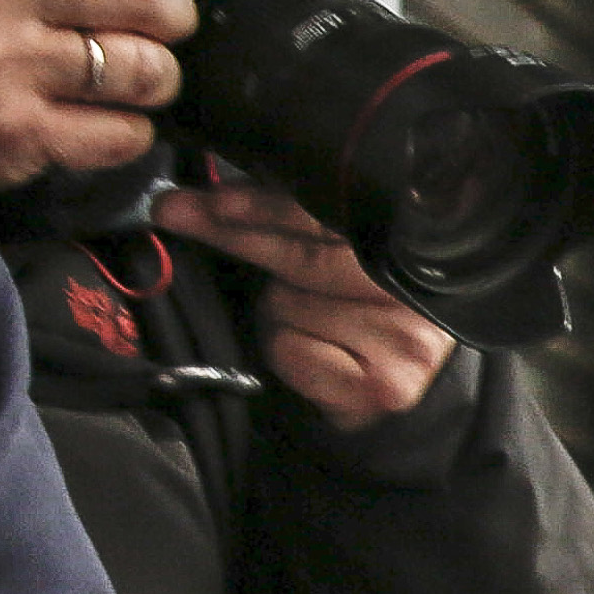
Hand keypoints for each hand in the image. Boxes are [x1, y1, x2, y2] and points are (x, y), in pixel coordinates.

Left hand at [152, 175, 453, 425]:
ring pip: (289, 306)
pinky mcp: (383, 384)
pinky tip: (313, 355)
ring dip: (276, 311)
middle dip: (235, 236)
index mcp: (411, 250)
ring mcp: (405, 341)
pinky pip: (292, 350)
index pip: (327, 217)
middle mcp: (416, 293)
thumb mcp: (336, 261)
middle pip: (304, 258)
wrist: (397, 401)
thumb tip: (218, 193)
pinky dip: (286, 351)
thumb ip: (299, 224)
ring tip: (303, 321)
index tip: (213, 198)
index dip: (265, 205)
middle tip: (176, 212)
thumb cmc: (354, 320)